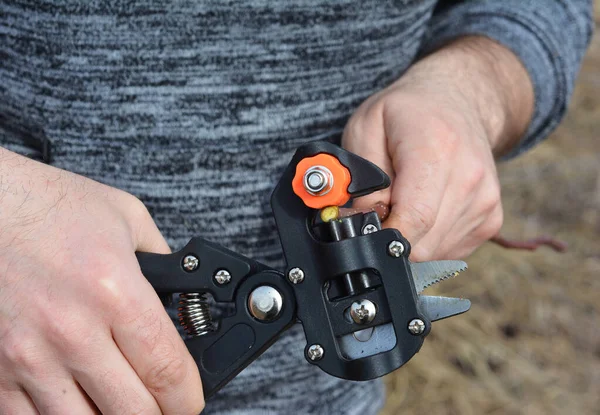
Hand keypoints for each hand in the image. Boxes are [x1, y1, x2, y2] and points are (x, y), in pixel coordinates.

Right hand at [0, 150, 203, 413]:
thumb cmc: (47, 206)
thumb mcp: (126, 218)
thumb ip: (161, 259)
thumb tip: (179, 293)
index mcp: (114, 291)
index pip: (167, 369)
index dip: (187, 397)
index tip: (190, 399)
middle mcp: (72, 330)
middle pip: (133, 409)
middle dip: (158, 412)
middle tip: (163, 405)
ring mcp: (29, 356)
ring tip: (121, 403)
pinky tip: (77, 404)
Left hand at [343, 36, 533, 260]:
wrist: (459, 101)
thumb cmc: (408, 112)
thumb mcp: (366, 129)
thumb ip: (359, 178)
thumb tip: (361, 222)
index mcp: (437, 151)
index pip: (414, 219)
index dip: (383, 235)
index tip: (366, 227)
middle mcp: (470, 178)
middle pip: (422, 243)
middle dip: (392, 235)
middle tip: (382, 208)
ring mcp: (485, 201)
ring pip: (434, 252)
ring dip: (411, 237)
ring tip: (405, 201)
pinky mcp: (490, 219)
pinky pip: (449, 250)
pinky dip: (429, 239)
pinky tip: (424, 208)